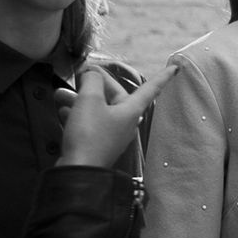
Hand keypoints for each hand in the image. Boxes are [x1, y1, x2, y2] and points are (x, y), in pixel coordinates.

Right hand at [56, 63, 177, 167]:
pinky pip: (89, 123)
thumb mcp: (89, 100)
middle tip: (80, 75)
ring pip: (98, 109)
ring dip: (79, 100)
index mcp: (131, 110)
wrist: (78, 171)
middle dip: (94, 85)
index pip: (151, 88)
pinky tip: (62, 110)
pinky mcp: (97, 144)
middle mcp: (125, 122)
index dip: (163, 77)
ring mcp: (111, 135)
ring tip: (60, 94)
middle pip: (114, 96)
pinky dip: (77, 115)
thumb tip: (92, 74)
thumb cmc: (89, 134)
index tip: (177, 67)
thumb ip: (92, 80)